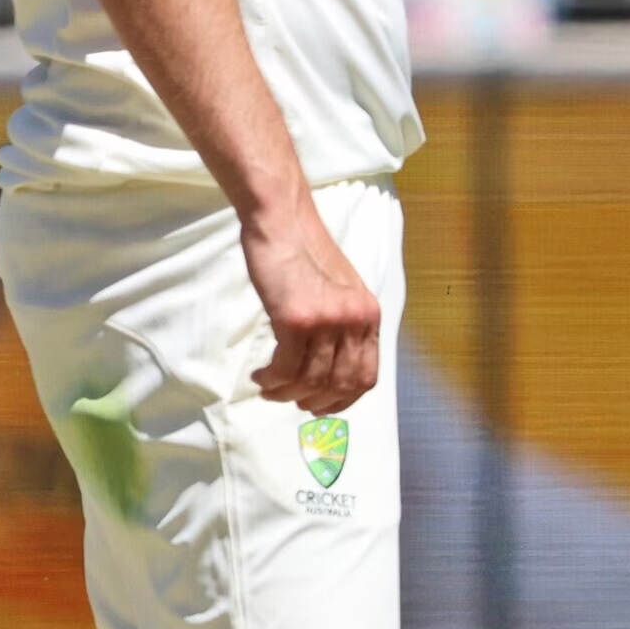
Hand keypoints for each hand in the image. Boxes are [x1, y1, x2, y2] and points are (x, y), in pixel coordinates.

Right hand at [240, 199, 380, 415]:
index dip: (343, 400)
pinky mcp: (295, 319)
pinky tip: (260, 376)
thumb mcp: (338, 290)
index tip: (320, 405)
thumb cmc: (303, 252)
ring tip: (268, 388)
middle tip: (290, 400)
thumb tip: (324, 360)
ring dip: (286, 393)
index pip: (366, 375)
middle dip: (313, 401)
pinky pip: (286, 368)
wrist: (282, 223)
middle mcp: (354, 321)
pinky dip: (272, 380)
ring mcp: (326, 321)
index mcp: (368, 315)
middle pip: (341, 384)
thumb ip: (340, 323)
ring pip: (311, 380)